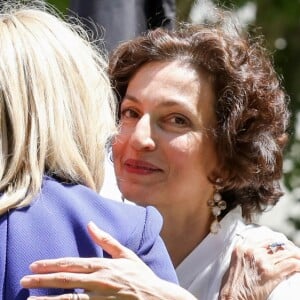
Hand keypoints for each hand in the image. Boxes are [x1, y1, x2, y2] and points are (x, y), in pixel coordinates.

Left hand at [21, 222, 195, 299]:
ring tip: (29, 299)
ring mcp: (100, 298)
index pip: (72, 263)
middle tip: (24, 280)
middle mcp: (98, 281)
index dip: (52, 264)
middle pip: (65, 280)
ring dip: (47, 299)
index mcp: (103, 266)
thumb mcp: (126, 254)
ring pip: (68, 299)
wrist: (157, 298)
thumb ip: (106, 240)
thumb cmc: (141, 276)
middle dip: (42, 280)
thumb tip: (91, 224)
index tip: (35, 265)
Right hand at [219, 238, 299, 299]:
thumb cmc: (233, 283)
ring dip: (297, 256)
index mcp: (243, 247)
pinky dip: (298, 265)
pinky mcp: (270, 273)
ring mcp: (262, 261)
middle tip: (296, 254)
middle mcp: (252, 251)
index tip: (284, 247)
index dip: (278, 243)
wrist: (232, 296)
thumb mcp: (236, 261)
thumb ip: (246, 253)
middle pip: (277, 245)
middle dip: (289, 249)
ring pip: (286, 253)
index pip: (266, 239)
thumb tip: (260, 252)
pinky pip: (290, 265)